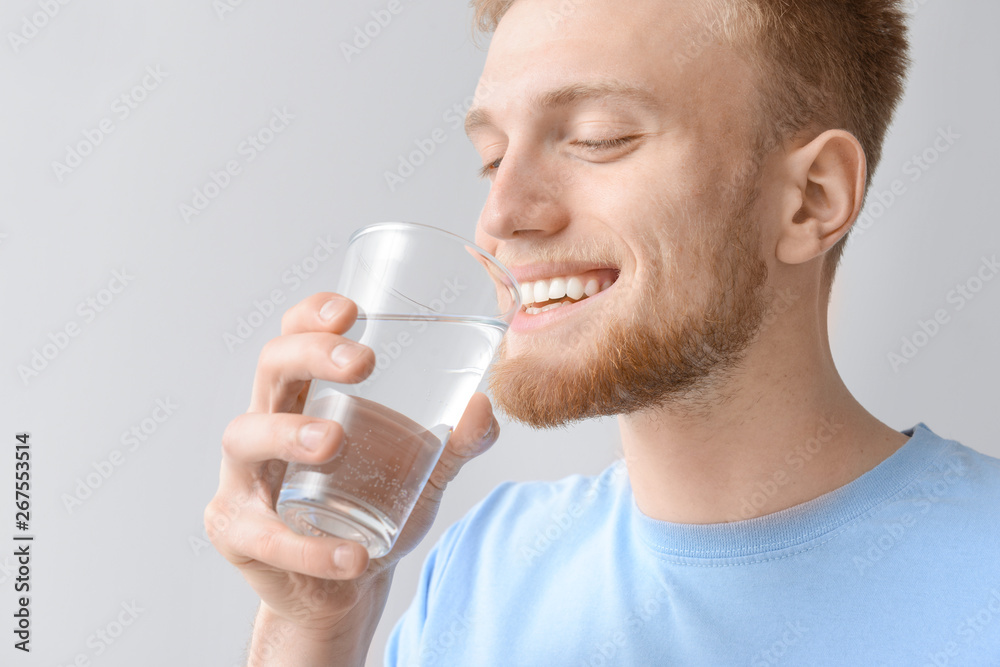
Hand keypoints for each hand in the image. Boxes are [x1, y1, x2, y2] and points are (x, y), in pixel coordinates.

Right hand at [204, 292, 499, 644]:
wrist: (344, 588)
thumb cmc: (373, 507)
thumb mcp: (423, 472)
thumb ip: (456, 443)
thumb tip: (484, 408)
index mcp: (307, 397)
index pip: (295, 337)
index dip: (312, 315)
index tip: (352, 310)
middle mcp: (267, 424)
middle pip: (271, 368)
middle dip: (310, 353)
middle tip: (363, 363)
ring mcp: (244, 478)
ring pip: (245, 437)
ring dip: (288, 433)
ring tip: (333, 442)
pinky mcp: (237, 533)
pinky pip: (264, 534)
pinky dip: (308, 547)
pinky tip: (351, 555)